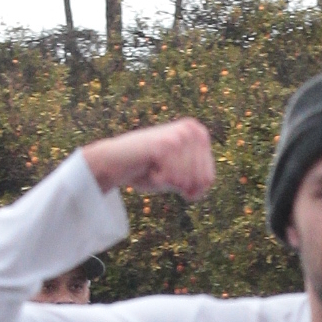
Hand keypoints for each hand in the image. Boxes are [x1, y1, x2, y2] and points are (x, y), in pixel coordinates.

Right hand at [81, 119, 214, 200]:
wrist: (114, 160)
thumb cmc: (147, 170)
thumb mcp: (180, 174)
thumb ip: (197, 178)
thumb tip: (206, 184)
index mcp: (200, 134)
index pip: (208, 179)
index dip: (189, 190)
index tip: (170, 178)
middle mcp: (193, 130)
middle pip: (198, 181)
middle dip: (177, 185)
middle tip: (159, 170)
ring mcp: (180, 135)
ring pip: (185, 181)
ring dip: (166, 182)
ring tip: (153, 166)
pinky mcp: (165, 144)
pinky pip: (171, 179)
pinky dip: (157, 181)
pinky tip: (147, 166)